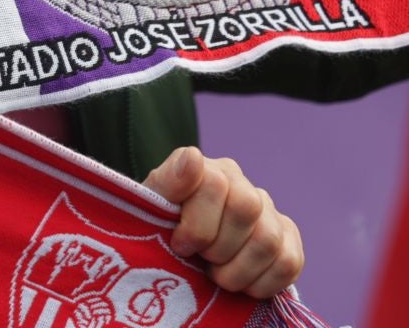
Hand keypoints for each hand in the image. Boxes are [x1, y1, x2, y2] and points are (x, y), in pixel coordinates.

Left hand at [143, 147, 302, 298]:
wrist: (180, 258)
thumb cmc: (162, 229)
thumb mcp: (153, 206)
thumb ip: (169, 181)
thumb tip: (193, 157)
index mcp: (208, 169)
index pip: (215, 184)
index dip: (196, 224)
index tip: (179, 244)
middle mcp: (242, 184)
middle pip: (246, 208)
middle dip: (218, 247)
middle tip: (201, 260)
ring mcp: (269, 211)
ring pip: (269, 240)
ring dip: (238, 271)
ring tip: (217, 275)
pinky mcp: (288, 239)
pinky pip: (289, 262)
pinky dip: (262, 283)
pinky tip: (241, 284)